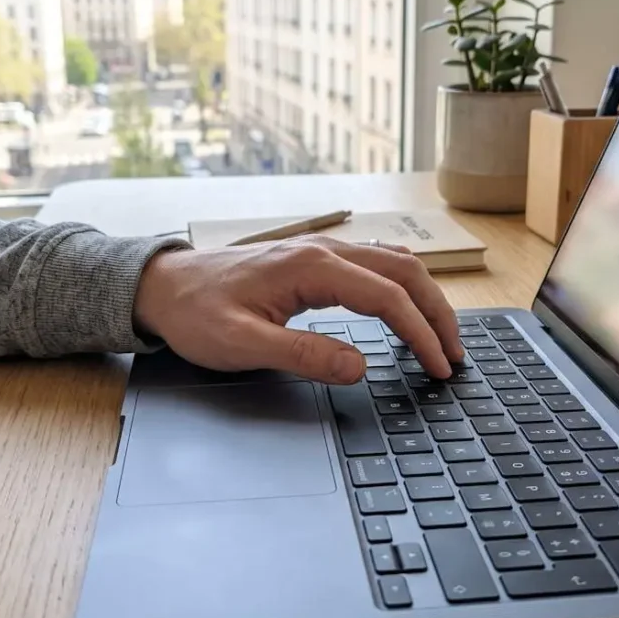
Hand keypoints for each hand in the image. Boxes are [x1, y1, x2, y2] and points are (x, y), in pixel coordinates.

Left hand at [133, 236, 464, 384]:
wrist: (163, 286)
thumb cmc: (196, 314)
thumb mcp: (243, 345)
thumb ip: (303, 355)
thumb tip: (358, 367)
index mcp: (311, 268)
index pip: (388, 297)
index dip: (420, 334)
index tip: (438, 367)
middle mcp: (324, 250)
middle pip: (405, 271)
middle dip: (438, 313)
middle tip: (455, 355)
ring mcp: (321, 250)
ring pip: (395, 262)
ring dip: (426, 296)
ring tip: (442, 337)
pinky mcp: (315, 259)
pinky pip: (376, 264)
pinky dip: (404, 286)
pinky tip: (409, 309)